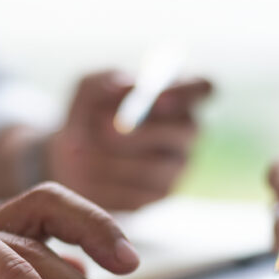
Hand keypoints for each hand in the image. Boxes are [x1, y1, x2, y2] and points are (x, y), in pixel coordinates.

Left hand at [48, 70, 212, 210]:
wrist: (76, 157)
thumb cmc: (88, 113)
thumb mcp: (88, 90)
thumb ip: (104, 83)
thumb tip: (126, 90)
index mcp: (177, 94)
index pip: (202, 86)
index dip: (185, 92)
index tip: (158, 98)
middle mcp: (187, 130)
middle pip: (185, 129)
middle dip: (144, 131)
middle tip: (105, 130)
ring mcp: (179, 166)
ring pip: (155, 165)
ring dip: (111, 159)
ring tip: (78, 153)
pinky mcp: (161, 195)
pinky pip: (139, 192)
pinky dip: (106, 183)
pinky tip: (87, 175)